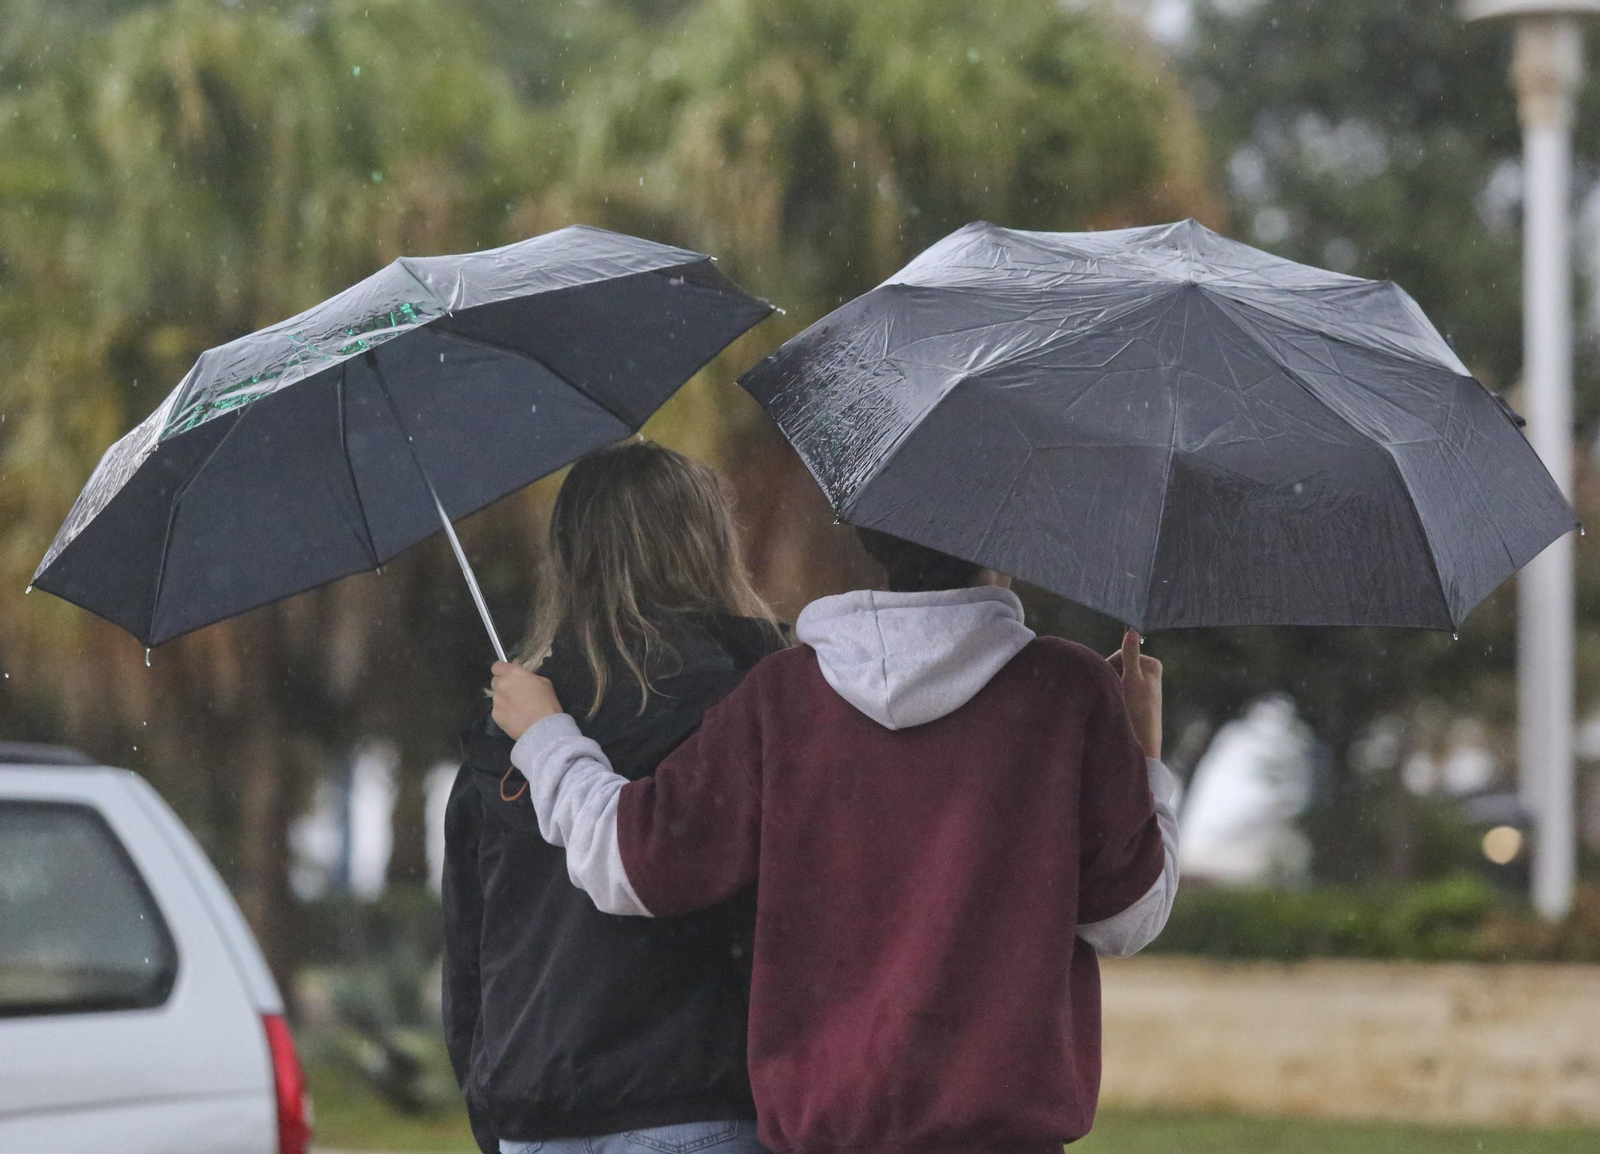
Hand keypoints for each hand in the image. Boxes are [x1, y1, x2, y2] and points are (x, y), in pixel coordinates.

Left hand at [490, 661, 562, 739]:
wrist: (543, 728)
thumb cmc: (547, 703)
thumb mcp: (544, 682)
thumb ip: (529, 676)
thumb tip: (521, 673)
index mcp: (513, 674)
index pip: (497, 666)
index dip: (502, 670)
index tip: (510, 676)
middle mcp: (501, 685)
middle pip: (495, 681)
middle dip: (503, 685)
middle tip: (515, 693)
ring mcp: (496, 700)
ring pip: (497, 697)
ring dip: (504, 699)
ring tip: (517, 708)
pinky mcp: (495, 715)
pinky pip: (498, 710)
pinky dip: (504, 712)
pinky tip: (515, 717)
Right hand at [1106, 630, 1161, 759]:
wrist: (1142, 742)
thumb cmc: (1138, 710)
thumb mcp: (1132, 680)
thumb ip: (1130, 655)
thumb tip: (1132, 629)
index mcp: (1152, 664)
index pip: (1118, 655)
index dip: (1110, 667)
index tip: (1112, 684)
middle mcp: (1149, 673)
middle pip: (1117, 667)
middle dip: (1110, 679)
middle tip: (1113, 696)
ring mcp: (1142, 687)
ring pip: (1115, 680)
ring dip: (1111, 690)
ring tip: (1116, 705)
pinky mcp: (1137, 701)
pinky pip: (1118, 692)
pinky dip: (1114, 698)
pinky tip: (1117, 710)